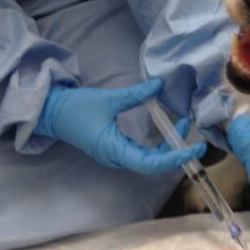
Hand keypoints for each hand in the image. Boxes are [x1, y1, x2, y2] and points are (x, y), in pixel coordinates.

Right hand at [34, 78, 205, 173]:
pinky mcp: (117, 149)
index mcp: (114, 151)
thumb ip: (136, 95)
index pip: (151, 163)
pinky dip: (159, 145)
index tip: (192, 149)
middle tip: (197, 141)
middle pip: (154, 164)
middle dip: (177, 153)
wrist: (52, 112)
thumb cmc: (76, 108)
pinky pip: (143, 153)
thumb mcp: (108, 99)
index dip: (174, 158)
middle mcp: (117, 158)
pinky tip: (170, 129)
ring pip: (149, 160)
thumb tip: (159, 85)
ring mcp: (117, 155)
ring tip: (184, 126)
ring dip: (169, 147)